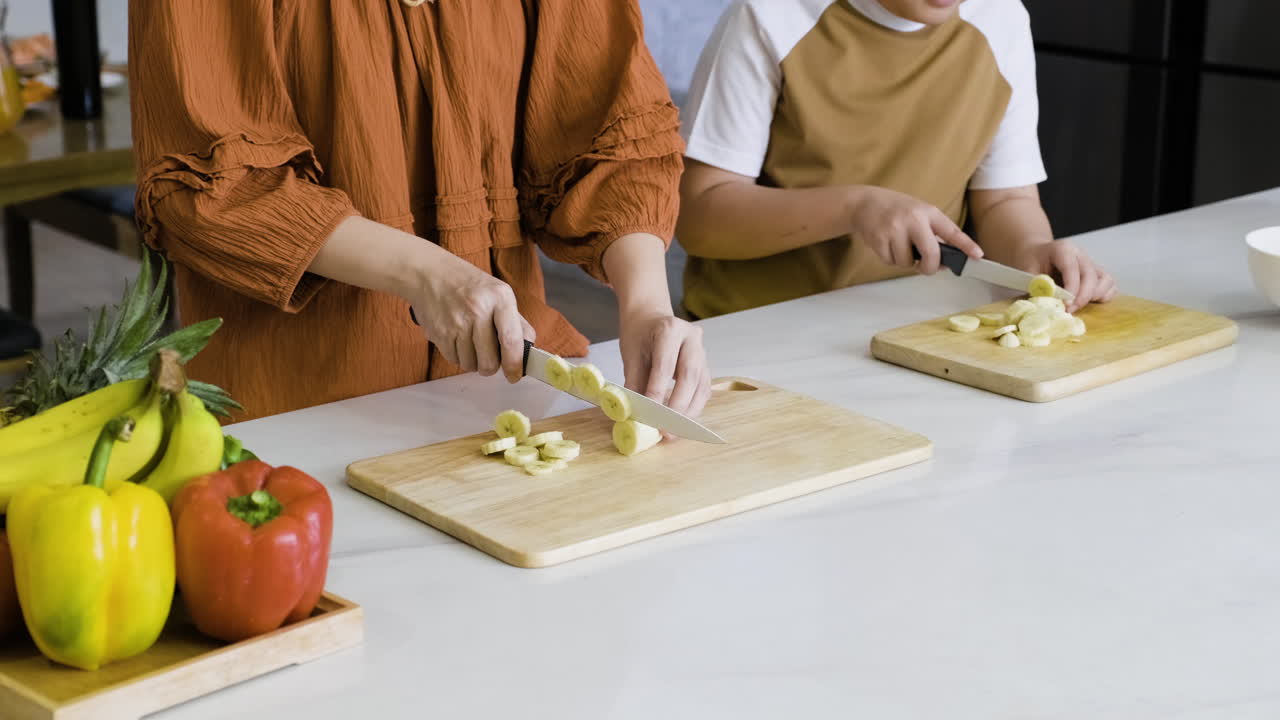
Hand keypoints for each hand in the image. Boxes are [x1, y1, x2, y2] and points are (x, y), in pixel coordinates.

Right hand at [409, 256, 534, 381]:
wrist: (429, 273)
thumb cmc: (468, 284)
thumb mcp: (498, 293)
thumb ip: (517, 321)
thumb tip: (528, 350)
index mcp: (500, 297)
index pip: (511, 340)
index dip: (515, 364)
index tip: (514, 375)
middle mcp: (478, 310)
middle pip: (489, 361)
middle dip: (491, 367)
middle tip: (490, 359)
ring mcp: (456, 322)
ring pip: (470, 364)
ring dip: (473, 361)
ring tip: (470, 342)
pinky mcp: (439, 332)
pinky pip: (454, 360)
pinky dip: (458, 355)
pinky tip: (457, 338)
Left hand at [618, 309, 711, 425]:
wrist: (651, 318)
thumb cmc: (639, 334)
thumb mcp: (630, 354)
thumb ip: (634, 382)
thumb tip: (633, 413)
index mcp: (670, 329)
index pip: (665, 365)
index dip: (657, 391)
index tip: (649, 414)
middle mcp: (692, 338)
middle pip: (690, 375)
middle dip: (678, 405)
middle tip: (666, 428)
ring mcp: (702, 351)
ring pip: (701, 385)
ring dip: (689, 411)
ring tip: (674, 430)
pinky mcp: (706, 365)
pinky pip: (704, 389)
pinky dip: (694, 407)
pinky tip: (683, 421)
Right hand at [848, 186, 983, 273]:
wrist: (864, 202)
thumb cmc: (895, 210)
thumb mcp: (918, 213)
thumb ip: (932, 233)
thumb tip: (943, 262)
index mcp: (927, 212)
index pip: (951, 231)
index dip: (966, 245)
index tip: (978, 255)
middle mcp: (913, 219)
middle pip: (931, 253)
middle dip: (929, 267)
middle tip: (925, 268)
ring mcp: (895, 229)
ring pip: (907, 262)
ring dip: (904, 261)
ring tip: (898, 245)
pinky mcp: (879, 239)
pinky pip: (890, 261)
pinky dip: (890, 259)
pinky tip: (886, 245)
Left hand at [1011, 240, 1116, 312]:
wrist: (1037, 254)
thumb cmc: (1031, 261)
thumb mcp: (1026, 270)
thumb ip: (1036, 285)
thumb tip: (1045, 303)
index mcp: (1063, 249)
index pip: (1072, 268)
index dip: (1071, 288)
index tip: (1066, 305)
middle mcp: (1081, 255)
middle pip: (1091, 275)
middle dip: (1082, 297)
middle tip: (1069, 310)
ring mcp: (1091, 264)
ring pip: (1105, 280)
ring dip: (1095, 296)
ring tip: (1078, 305)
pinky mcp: (1097, 274)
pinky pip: (1109, 285)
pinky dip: (1104, 296)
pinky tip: (1090, 302)